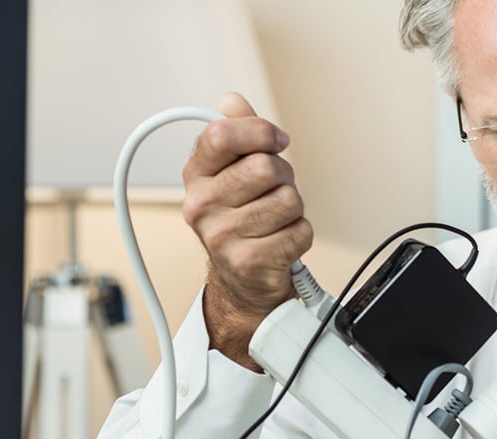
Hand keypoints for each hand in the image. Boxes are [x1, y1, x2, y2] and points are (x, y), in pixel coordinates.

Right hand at [181, 92, 312, 369]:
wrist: (243, 278)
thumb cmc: (243, 217)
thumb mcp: (233, 172)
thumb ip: (237, 133)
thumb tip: (232, 100)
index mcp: (196, 175)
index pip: (222, 135)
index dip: (260, 132)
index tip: (276, 142)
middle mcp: (201, 205)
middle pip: (265, 167)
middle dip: (283, 176)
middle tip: (274, 191)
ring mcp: (221, 236)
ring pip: (288, 200)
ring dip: (293, 208)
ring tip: (276, 219)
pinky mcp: (248, 261)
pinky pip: (300, 231)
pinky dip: (300, 234)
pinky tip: (281, 240)